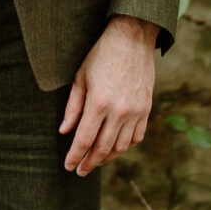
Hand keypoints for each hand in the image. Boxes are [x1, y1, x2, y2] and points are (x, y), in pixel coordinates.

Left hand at [59, 15, 159, 175]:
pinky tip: (115, 148)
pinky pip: (137, 137)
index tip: (68, 166)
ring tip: (95, 161)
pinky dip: (125, 146)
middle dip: (89, 163)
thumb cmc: (101, 55)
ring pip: (121, 147)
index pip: (84, 140)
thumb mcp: (80, 78)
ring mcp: (135, 112)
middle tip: (80, 170)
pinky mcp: (146, 109)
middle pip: (102, 149)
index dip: (74, 157)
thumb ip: (73, 108)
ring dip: (106, 158)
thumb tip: (64, 132)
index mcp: (98, 103)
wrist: (132, 39)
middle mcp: (119, 111)